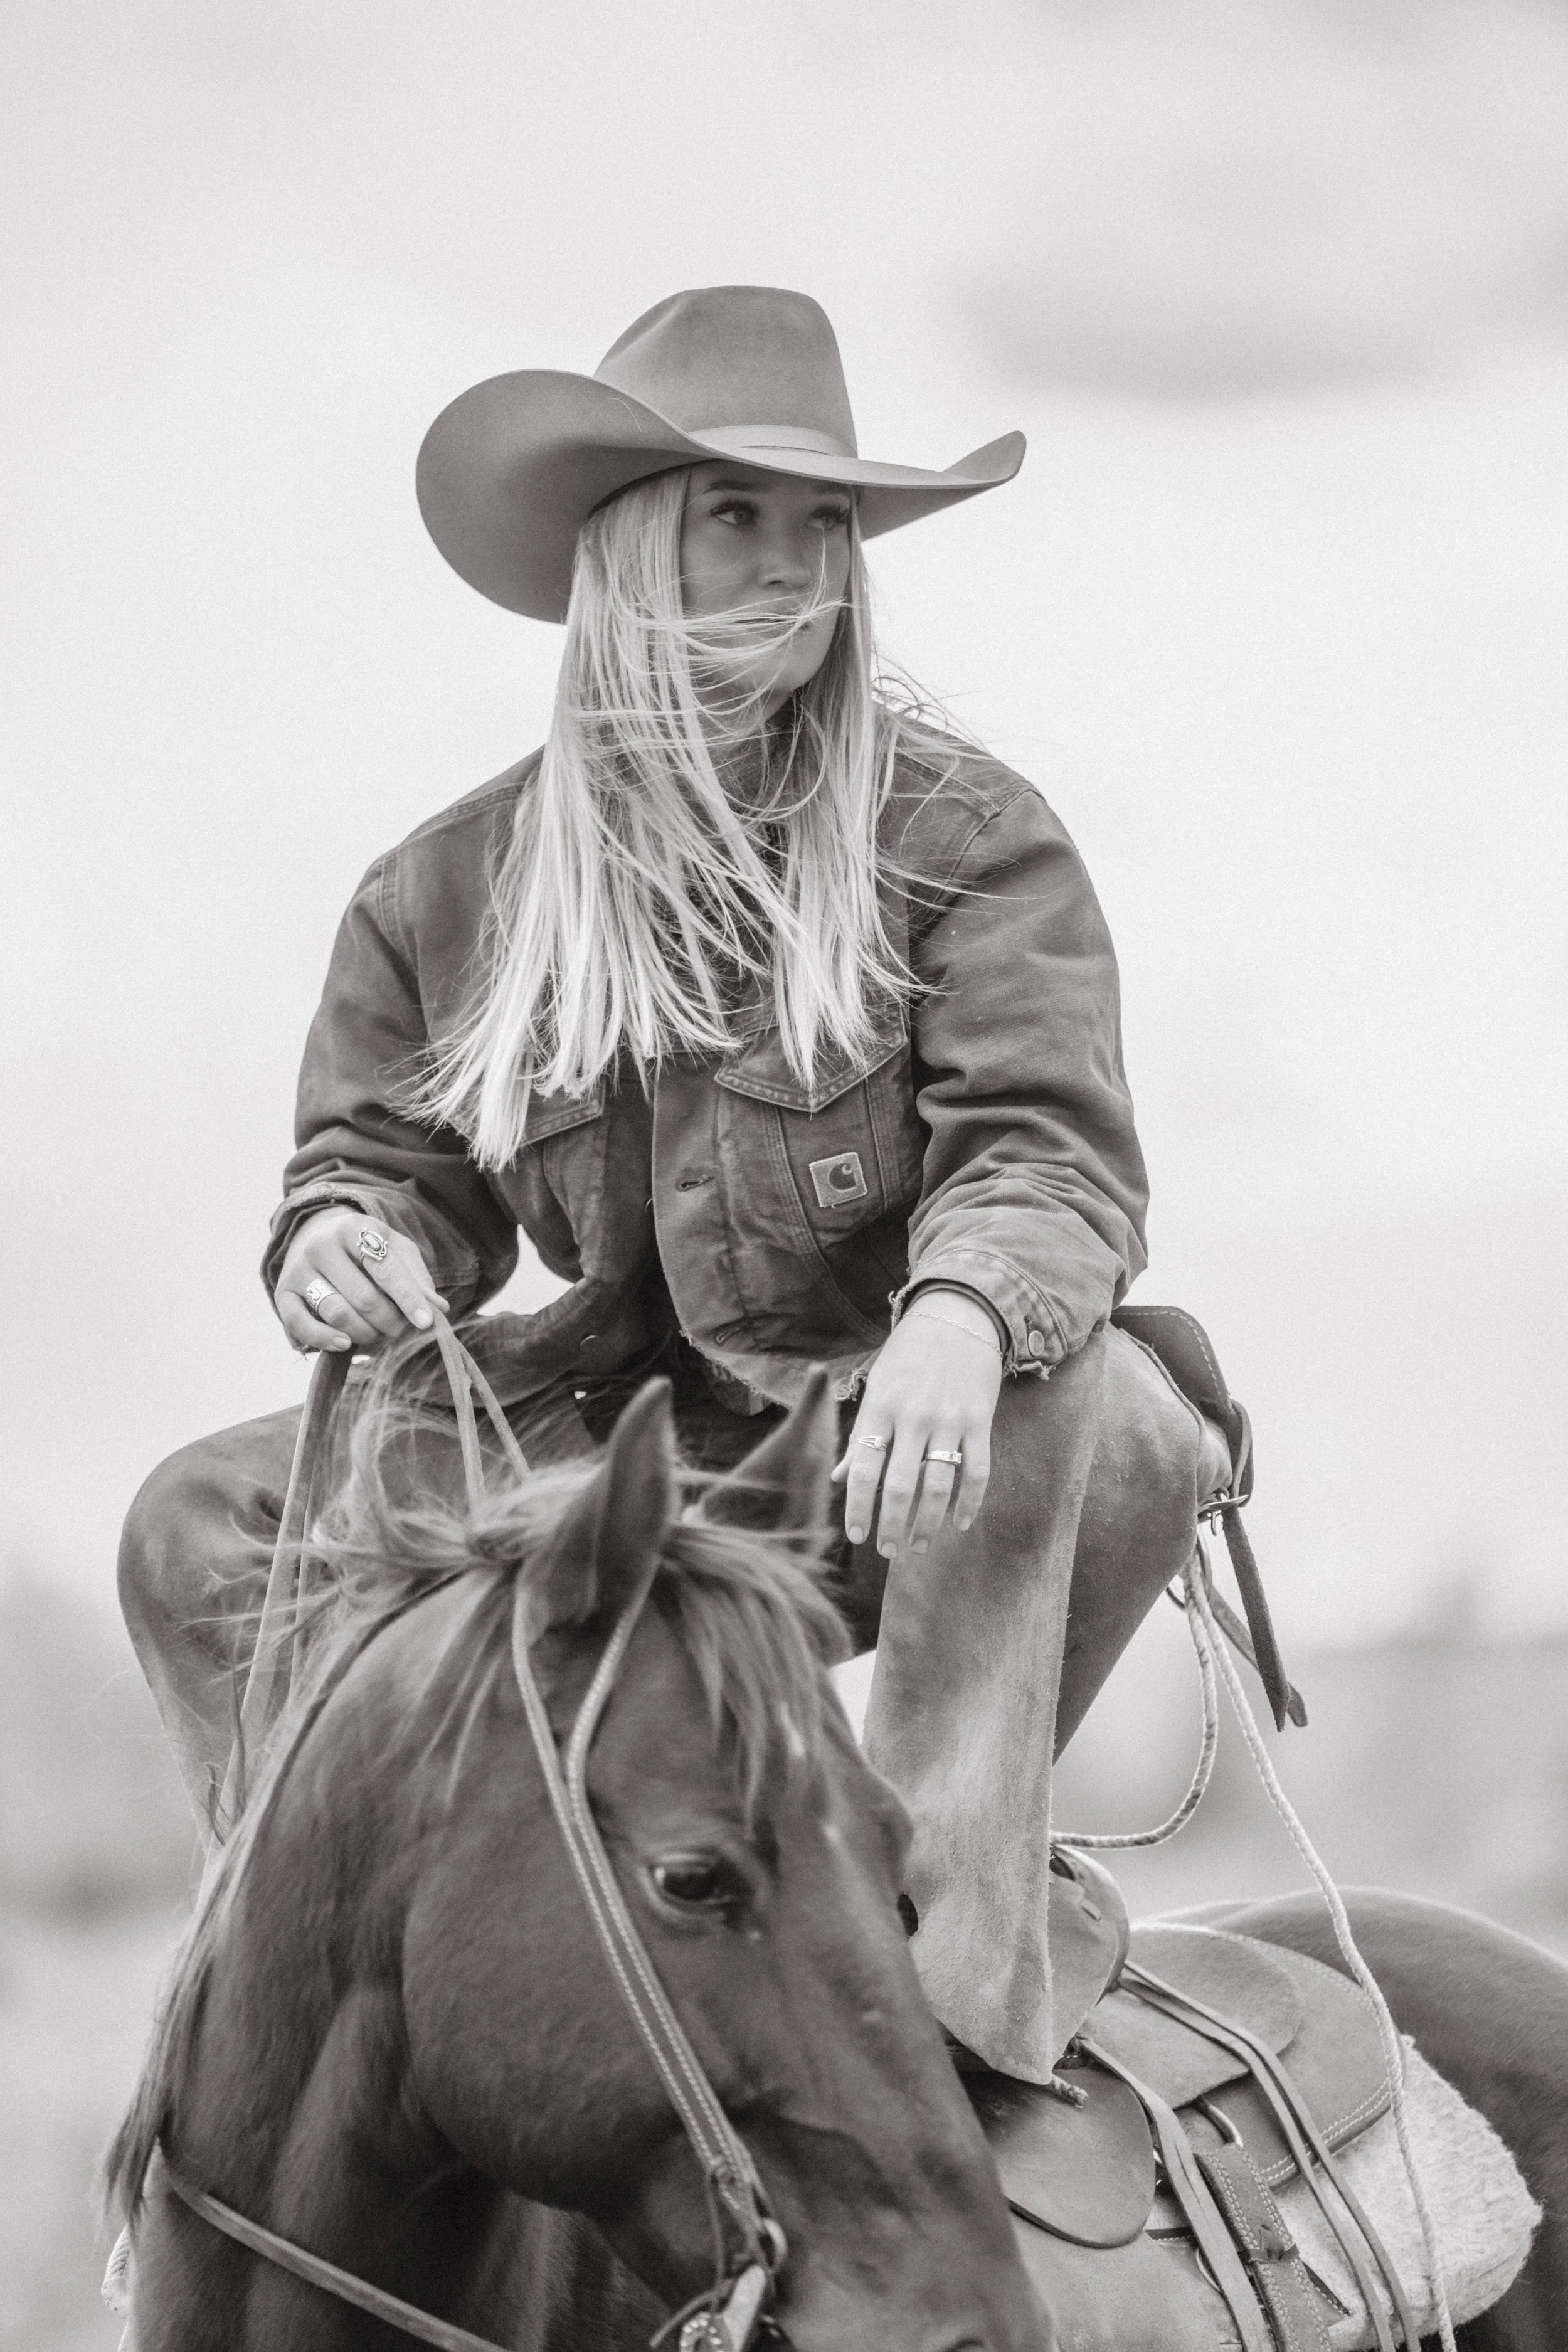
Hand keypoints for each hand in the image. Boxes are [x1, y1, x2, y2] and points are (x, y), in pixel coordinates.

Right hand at [276, 1209, 447, 1354]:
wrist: (316, 1236)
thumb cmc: (367, 1248)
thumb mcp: (396, 1251)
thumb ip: (417, 1278)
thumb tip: (437, 1310)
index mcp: (354, 1228)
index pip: (385, 1269)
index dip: (408, 1299)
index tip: (426, 1323)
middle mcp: (321, 1246)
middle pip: (364, 1298)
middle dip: (390, 1322)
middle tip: (401, 1330)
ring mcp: (299, 1269)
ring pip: (337, 1314)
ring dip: (365, 1334)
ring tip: (379, 1334)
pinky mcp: (283, 1293)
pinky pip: (300, 1325)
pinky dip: (324, 1340)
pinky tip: (345, 1345)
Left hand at [831, 1288, 1002, 1559]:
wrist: (958, 1315)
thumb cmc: (908, 1355)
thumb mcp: (876, 1387)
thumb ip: (860, 1435)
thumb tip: (837, 1477)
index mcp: (880, 1408)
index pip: (862, 1470)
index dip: (858, 1508)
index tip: (857, 1536)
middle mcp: (912, 1416)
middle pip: (899, 1486)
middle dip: (891, 1525)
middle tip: (888, 1551)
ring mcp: (949, 1419)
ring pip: (939, 1486)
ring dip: (928, 1523)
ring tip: (918, 1545)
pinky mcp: (979, 1420)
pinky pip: (977, 1471)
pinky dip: (969, 1503)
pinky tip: (959, 1524)